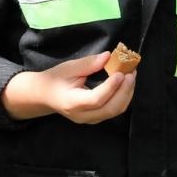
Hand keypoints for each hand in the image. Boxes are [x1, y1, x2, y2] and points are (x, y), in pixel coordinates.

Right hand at [1, 52, 134, 123]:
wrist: (45, 96)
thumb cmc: (54, 80)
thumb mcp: (68, 68)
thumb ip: (88, 63)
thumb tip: (108, 57)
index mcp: (72, 103)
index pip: (96, 99)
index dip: (111, 87)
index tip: (121, 73)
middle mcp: (83, 116)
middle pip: (110, 109)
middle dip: (125, 91)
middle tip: (131, 72)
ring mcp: (90, 120)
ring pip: (115, 111)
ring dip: (127, 94)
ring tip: (131, 76)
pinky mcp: (96, 118)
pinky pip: (114, 110)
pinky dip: (123, 97)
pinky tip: (126, 84)